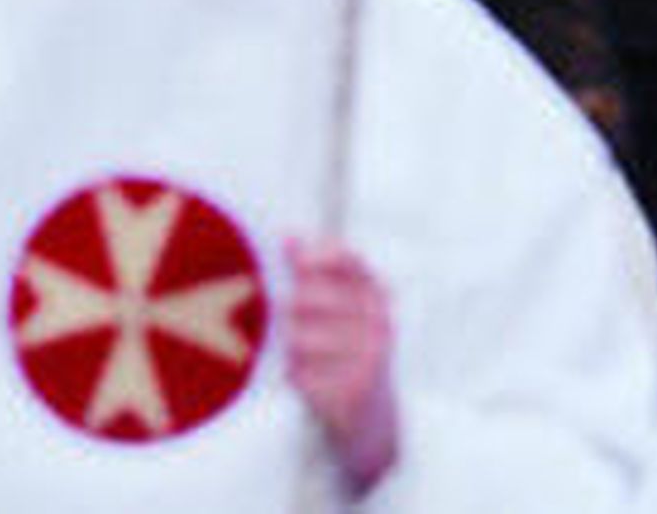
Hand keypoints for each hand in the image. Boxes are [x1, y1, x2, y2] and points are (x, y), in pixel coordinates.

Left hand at [283, 239, 400, 496]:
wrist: (376, 420)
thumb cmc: (351, 351)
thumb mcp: (347, 309)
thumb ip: (317, 271)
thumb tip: (288, 236)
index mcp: (378, 294)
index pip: (345, 258)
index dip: (312, 255)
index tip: (290, 257)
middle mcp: (379, 323)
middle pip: (307, 297)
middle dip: (285, 307)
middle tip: (278, 316)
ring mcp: (367, 359)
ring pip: (298, 338)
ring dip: (284, 345)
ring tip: (290, 350)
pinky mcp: (350, 394)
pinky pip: (298, 374)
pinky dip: (290, 375)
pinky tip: (298, 376)